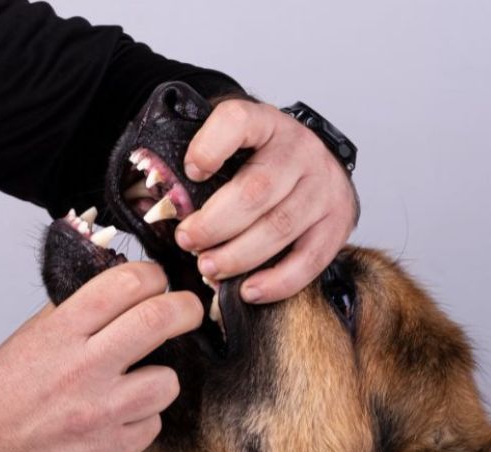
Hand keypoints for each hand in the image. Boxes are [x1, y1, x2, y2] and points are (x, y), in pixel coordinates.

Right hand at [0, 263, 202, 451]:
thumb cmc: (0, 396)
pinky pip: (152, 425)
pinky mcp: (110, 450)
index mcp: (60, 333)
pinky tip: (119, 419)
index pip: (125, 284)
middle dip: (187, 309)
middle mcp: (82, 368)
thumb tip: (121, 288)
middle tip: (188, 312)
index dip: (154, 276)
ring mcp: (100, 412)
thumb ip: (75, 313)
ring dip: (160, 377)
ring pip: (167, 381)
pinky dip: (141, 420)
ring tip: (139, 381)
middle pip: (160, 320)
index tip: (158, 282)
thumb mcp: (30, 338)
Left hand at [174, 99, 358, 302]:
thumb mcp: (232, 145)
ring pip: (279, 228)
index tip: (190, 171)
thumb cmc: (262, 161)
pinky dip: (276, 282)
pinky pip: (308, 260)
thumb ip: (200, 164)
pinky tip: (248, 290)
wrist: (314, 165)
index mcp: (266, 124)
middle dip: (215, 223)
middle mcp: (300, 152)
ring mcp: (322, 189)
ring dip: (238, 255)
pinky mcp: (336, 225)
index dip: (210, 147)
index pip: (239, 121)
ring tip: (209, 267)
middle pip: (256, 190)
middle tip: (188, 241)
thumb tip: (154, 200)